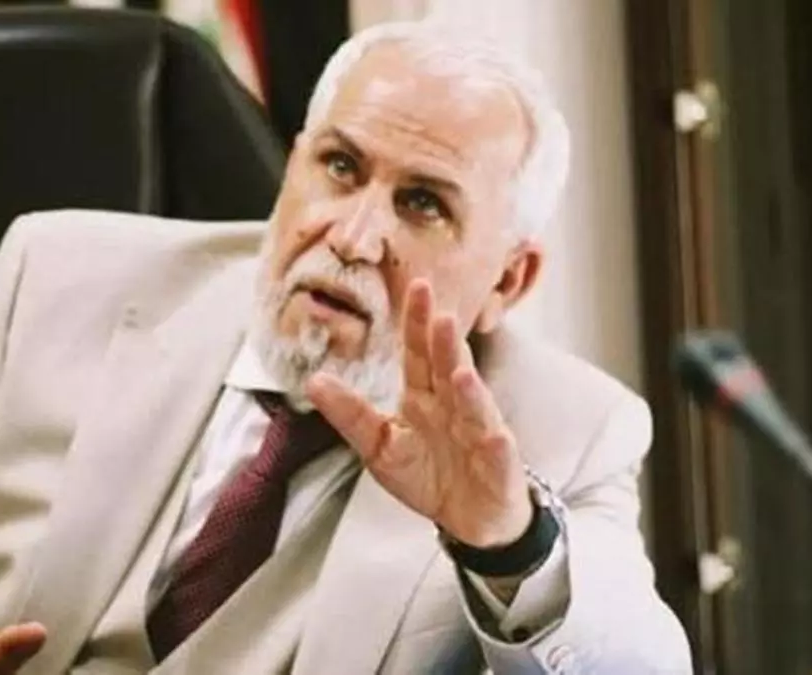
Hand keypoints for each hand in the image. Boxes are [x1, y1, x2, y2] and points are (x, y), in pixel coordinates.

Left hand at [307, 279, 532, 547]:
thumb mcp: (378, 446)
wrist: (469, 519)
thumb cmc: (428, 475)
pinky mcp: (499, 467)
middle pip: (450, 369)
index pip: (420, 354)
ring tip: (460, 373)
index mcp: (424, 398)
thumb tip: (313, 381)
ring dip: (470, 390)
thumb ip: (350, 414)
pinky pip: (497, 454)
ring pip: (476, 407)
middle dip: (446, 344)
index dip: (418, 323)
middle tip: (442, 315)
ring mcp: (480, 434)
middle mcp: (455, 407)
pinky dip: (496, 445)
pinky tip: (494, 436)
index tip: (419, 286)